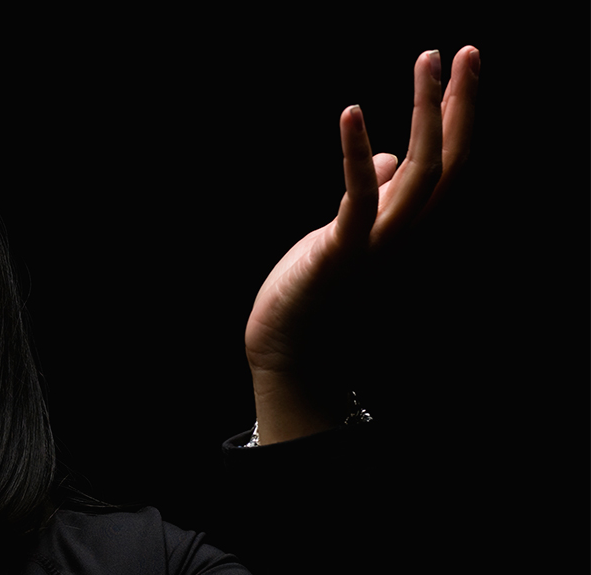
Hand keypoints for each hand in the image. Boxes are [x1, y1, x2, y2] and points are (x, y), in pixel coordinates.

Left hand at [244, 46, 479, 444]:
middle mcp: (408, 236)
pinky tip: (352, 113)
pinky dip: (356, 152)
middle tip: (461, 52)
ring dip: (426, 112)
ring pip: (422, 172)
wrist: (290, 344)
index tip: (460, 68)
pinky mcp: (341, 252)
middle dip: (458, 104)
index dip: (457, 116)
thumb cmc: (318, 289)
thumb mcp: (352, 232)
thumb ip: (377, 197)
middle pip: (450, 162)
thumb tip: (389, 159)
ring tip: (426, 62)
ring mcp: (379, 245)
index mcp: (411, 228)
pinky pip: (358, 197)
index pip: (449, 165)